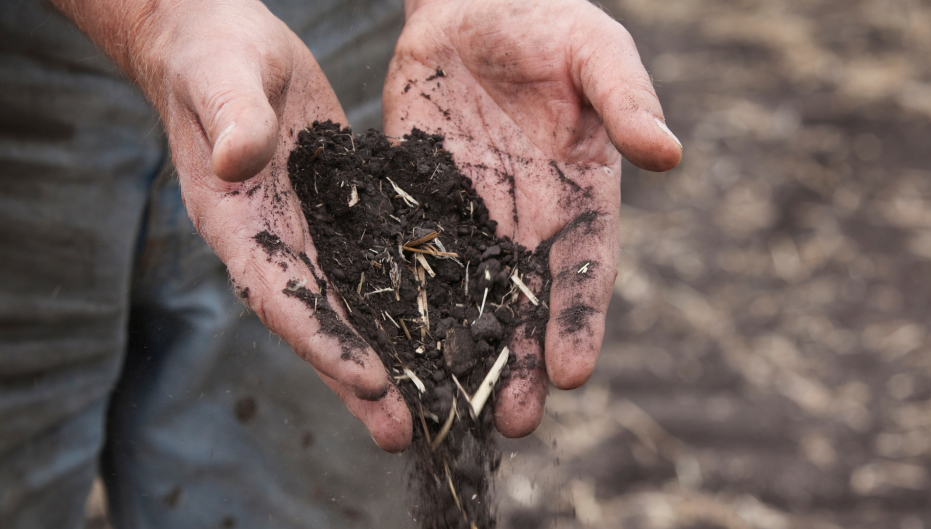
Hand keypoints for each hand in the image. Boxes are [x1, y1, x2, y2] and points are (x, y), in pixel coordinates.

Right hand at [53, 0, 411, 450]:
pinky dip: (403, 299)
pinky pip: (373, 263)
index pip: (278, 293)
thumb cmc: (213, 57)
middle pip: (320, 321)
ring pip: (352, 305)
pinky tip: (442, 326)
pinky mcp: (339, 212)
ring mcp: (306, 233)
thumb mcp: (223, 79)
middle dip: (361, 377)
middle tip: (405, 430)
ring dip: (389, 354)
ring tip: (433, 403)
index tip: (368, 379)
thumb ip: (231, 119)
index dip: (322, 340)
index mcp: (235, 222)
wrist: (224, 46)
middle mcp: (272, 242)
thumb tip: (238, 161)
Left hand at [383, 0, 680, 437]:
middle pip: (528, 304)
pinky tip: (400, 350)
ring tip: (458, 410)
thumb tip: (668, 154)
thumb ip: (625, 100)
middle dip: (523, 364)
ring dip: (467, 353)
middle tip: (514, 423)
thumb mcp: (595, 51)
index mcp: (580, 196)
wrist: (471, 1)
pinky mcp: (421, 203)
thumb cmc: (546, 20)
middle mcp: (528, 220)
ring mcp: (472, 217)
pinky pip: (417, 261)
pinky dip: (411, 307)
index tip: (574, 374)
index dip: (580, 322)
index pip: (585, 271)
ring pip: (471, 298)